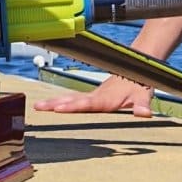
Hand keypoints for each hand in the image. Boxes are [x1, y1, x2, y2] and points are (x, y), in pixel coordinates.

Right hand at [33, 74, 154, 116]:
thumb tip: (144, 114)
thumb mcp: (144, 94)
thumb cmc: (140, 83)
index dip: (74, 106)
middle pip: (73, 100)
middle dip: (55, 104)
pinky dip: (60, 101)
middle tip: (38, 107)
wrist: (136, 67)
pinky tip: (49, 105)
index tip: (58, 108)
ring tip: (37, 106)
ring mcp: (93, 95)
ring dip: (54, 102)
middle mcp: (96, 96)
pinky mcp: (92, 96)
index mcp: (107, 99)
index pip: (88, 104)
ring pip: (70, 98)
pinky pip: (74, 99)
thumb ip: (142, 105)